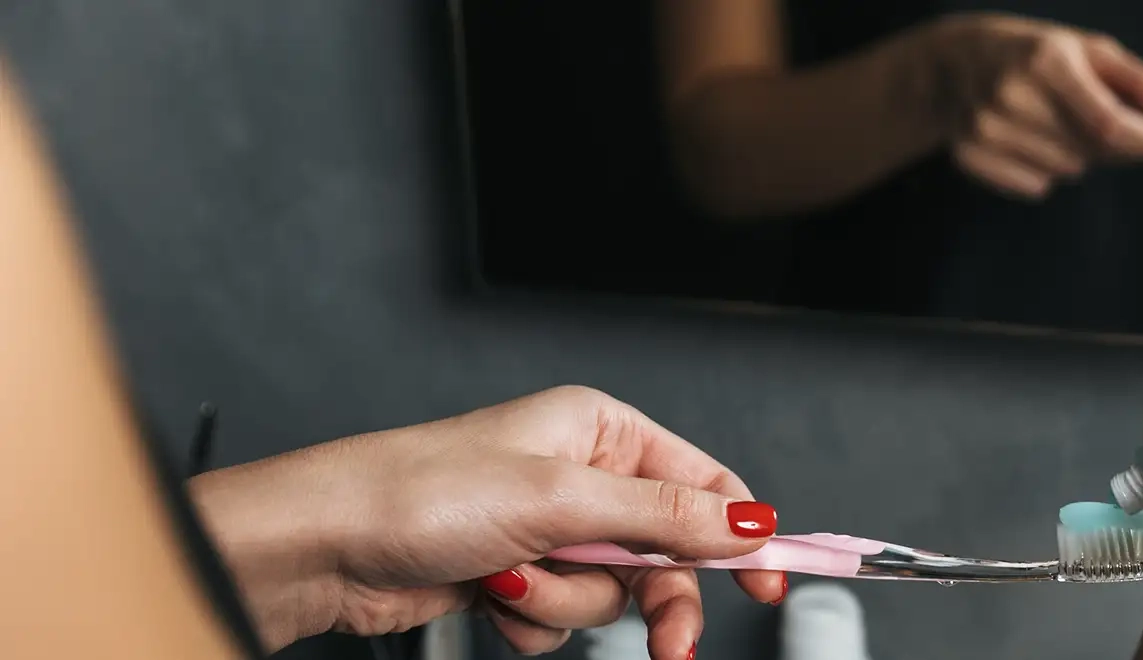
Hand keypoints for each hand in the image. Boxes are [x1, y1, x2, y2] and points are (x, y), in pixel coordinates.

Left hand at [190, 386, 782, 657]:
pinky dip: (534, 618)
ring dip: (569, 603)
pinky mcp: (518, 575)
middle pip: (666, 553)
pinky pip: (564, 616)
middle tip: (671, 643)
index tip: (771, 580)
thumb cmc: (419, 492)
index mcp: (602, 430)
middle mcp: (581, 475)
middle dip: (656, 598)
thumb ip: (664, 517)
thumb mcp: (560, 500)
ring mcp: (549, 529)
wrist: (326, 546)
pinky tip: (492, 595)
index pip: (703, 483)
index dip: (743, 532)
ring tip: (515, 583)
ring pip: (613, 593)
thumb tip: (749, 521)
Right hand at [920, 12, 1142, 198]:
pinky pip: (1036, 187)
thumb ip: (1137, 79)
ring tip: (1048, 121)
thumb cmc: (1034, 53)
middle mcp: (1013, 95)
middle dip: (1116, 142)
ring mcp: (987, 129)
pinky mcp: (970, 157)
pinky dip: (1042, 171)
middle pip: (1093, 150)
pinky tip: (1025, 139)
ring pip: (1067, 171)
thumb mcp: (1086, 48)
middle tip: (1101, 118)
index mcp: (1046, 60)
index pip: (1109, 121)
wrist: (953, 60)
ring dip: (1074, 154)